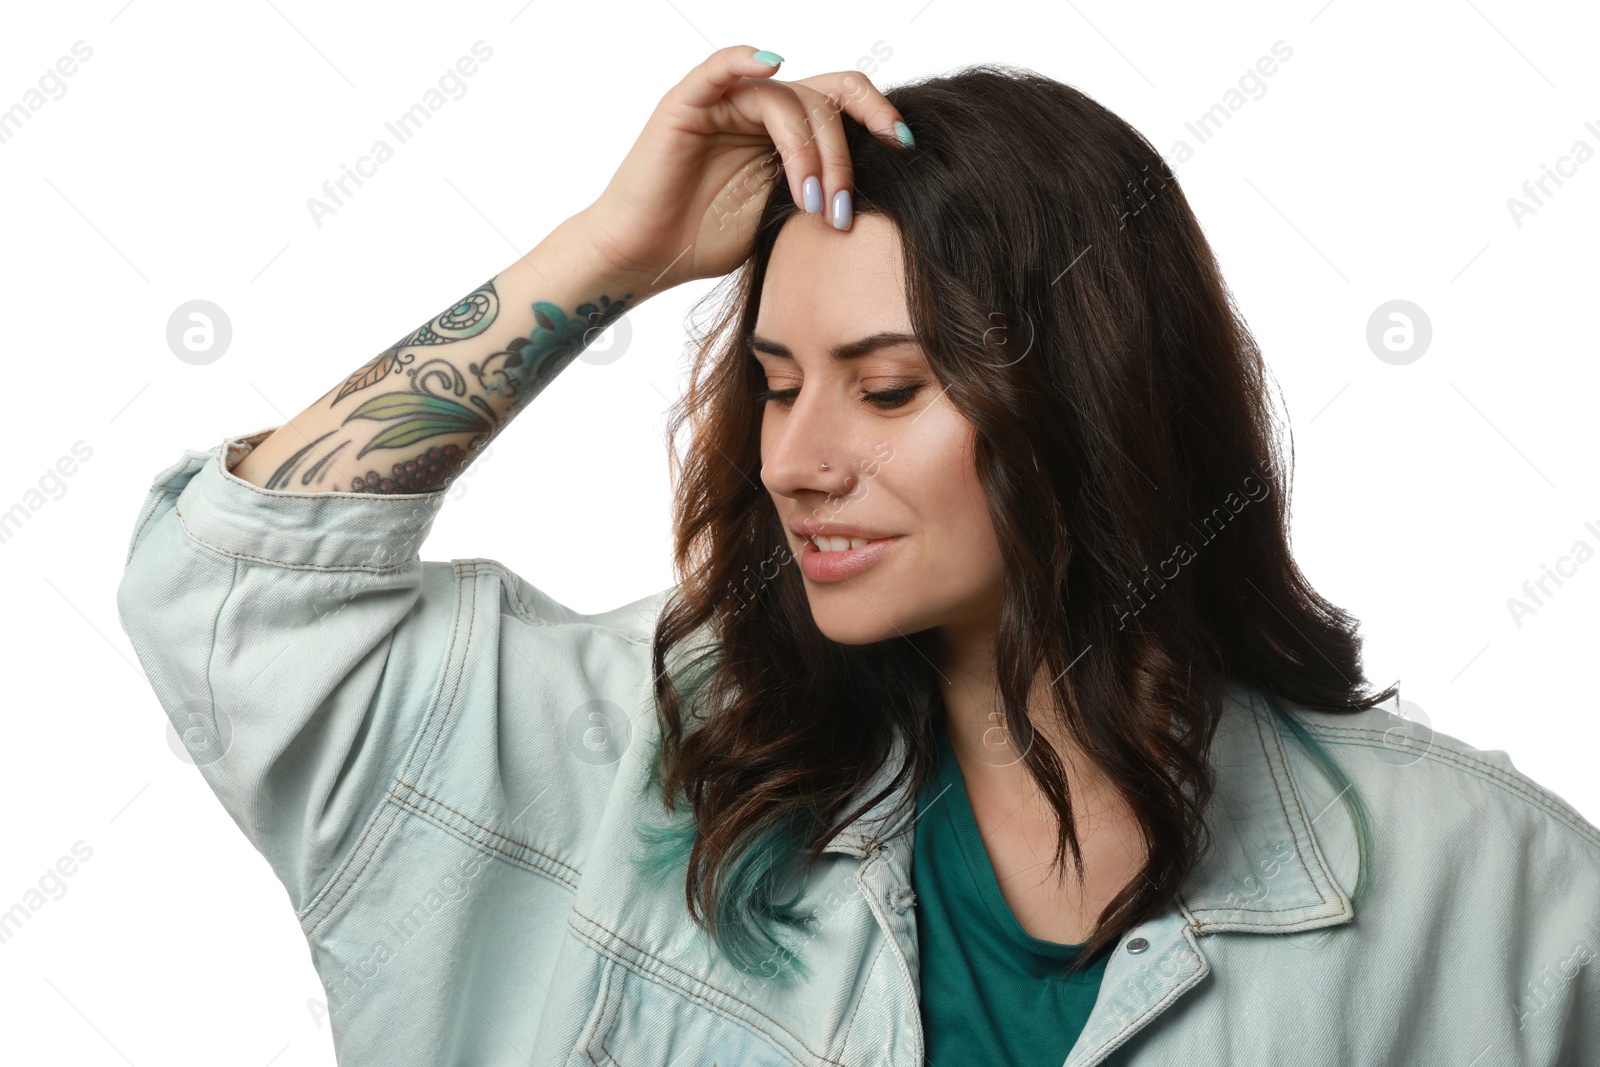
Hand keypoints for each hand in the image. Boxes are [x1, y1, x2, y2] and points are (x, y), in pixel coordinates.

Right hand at [573, 45, 909, 292]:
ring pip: (788, 100)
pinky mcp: (688, 104)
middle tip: (843, 208)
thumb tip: (884, 190)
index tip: (905, 147)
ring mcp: (725, 103)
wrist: (645, 258)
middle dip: (845, 154)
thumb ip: (820, 190)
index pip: (842, 102)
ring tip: (812, 204)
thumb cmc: (704, 242)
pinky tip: (772, 64)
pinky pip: (721, 68)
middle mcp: (759, 110)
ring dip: (811, 152)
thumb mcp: (781, 218)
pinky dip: (746, 58)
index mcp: (784, 132)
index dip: (878, 115)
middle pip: (824, 102)